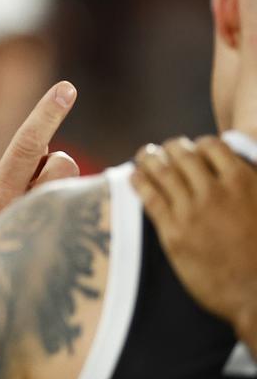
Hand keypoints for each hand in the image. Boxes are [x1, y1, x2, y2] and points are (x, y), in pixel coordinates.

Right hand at [0, 81, 78, 282]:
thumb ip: (4, 181)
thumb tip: (42, 157)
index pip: (25, 146)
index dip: (46, 115)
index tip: (67, 88)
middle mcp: (19, 209)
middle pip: (61, 162)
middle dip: (55, 167)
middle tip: (33, 191)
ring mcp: (39, 227)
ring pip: (68, 185)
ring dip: (56, 191)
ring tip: (33, 215)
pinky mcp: (55, 243)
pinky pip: (70, 210)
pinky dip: (59, 214)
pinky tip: (41, 234)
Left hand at [132, 135, 256, 353]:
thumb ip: (251, 186)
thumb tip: (242, 169)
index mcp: (243, 182)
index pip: (212, 147)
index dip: (199, 144)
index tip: (193, 148)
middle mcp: (215, 192)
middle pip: (183, 156)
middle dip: (171, 149)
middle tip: (164, 149)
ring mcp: (192, 212)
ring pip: (162, 173)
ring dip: (150, 160)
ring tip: (144, 155)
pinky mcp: (174, 233)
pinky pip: (151, 198)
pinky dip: (140, 183)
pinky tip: (134, 177)